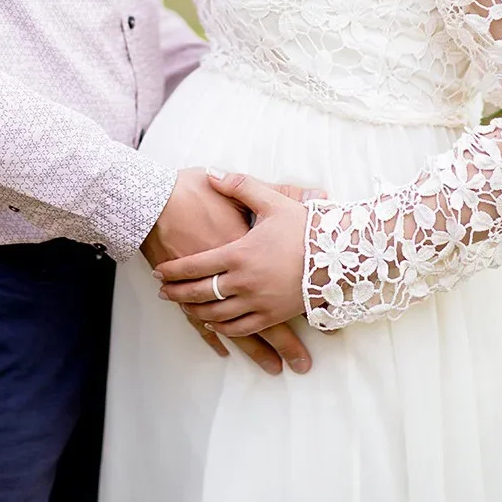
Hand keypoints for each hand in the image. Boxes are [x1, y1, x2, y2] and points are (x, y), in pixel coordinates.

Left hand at [155, 171, 310, 338]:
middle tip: (162, 291)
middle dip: (177, 293)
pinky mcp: (274, 316)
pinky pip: (241, 328)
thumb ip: (239, 185)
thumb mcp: (272, 200)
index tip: (159, 271)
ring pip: (217, 315)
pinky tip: (213, 323)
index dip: (174, 270)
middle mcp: (246, 282)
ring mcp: (259, 302)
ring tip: (183, 307)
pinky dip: (222, 328)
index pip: (196, 266)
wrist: (342, 255)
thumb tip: (212, 173)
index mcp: (241, 253)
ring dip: (196, 312)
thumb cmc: (305, 226)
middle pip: (201, 293)